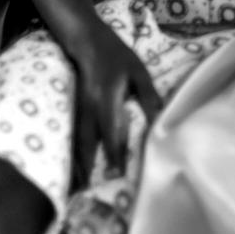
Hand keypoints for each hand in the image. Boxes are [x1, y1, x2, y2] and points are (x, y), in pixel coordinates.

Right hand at [62, 19, 160, 178]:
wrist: (87, 42)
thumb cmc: (118, 57)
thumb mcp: (139, 74)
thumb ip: (149, 98)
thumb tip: (159, 123)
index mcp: (107, 99)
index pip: (109, 131)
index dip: (113, 152)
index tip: (115, 173)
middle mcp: (89, 108)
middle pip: (85, 143)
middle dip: (86, 167)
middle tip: (86, 191)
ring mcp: (79, 110)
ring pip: (76, 142)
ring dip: (76, 164)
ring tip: (76, 186)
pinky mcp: (76, 110)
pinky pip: (75, 136)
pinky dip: (75, 153)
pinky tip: (75, 166)